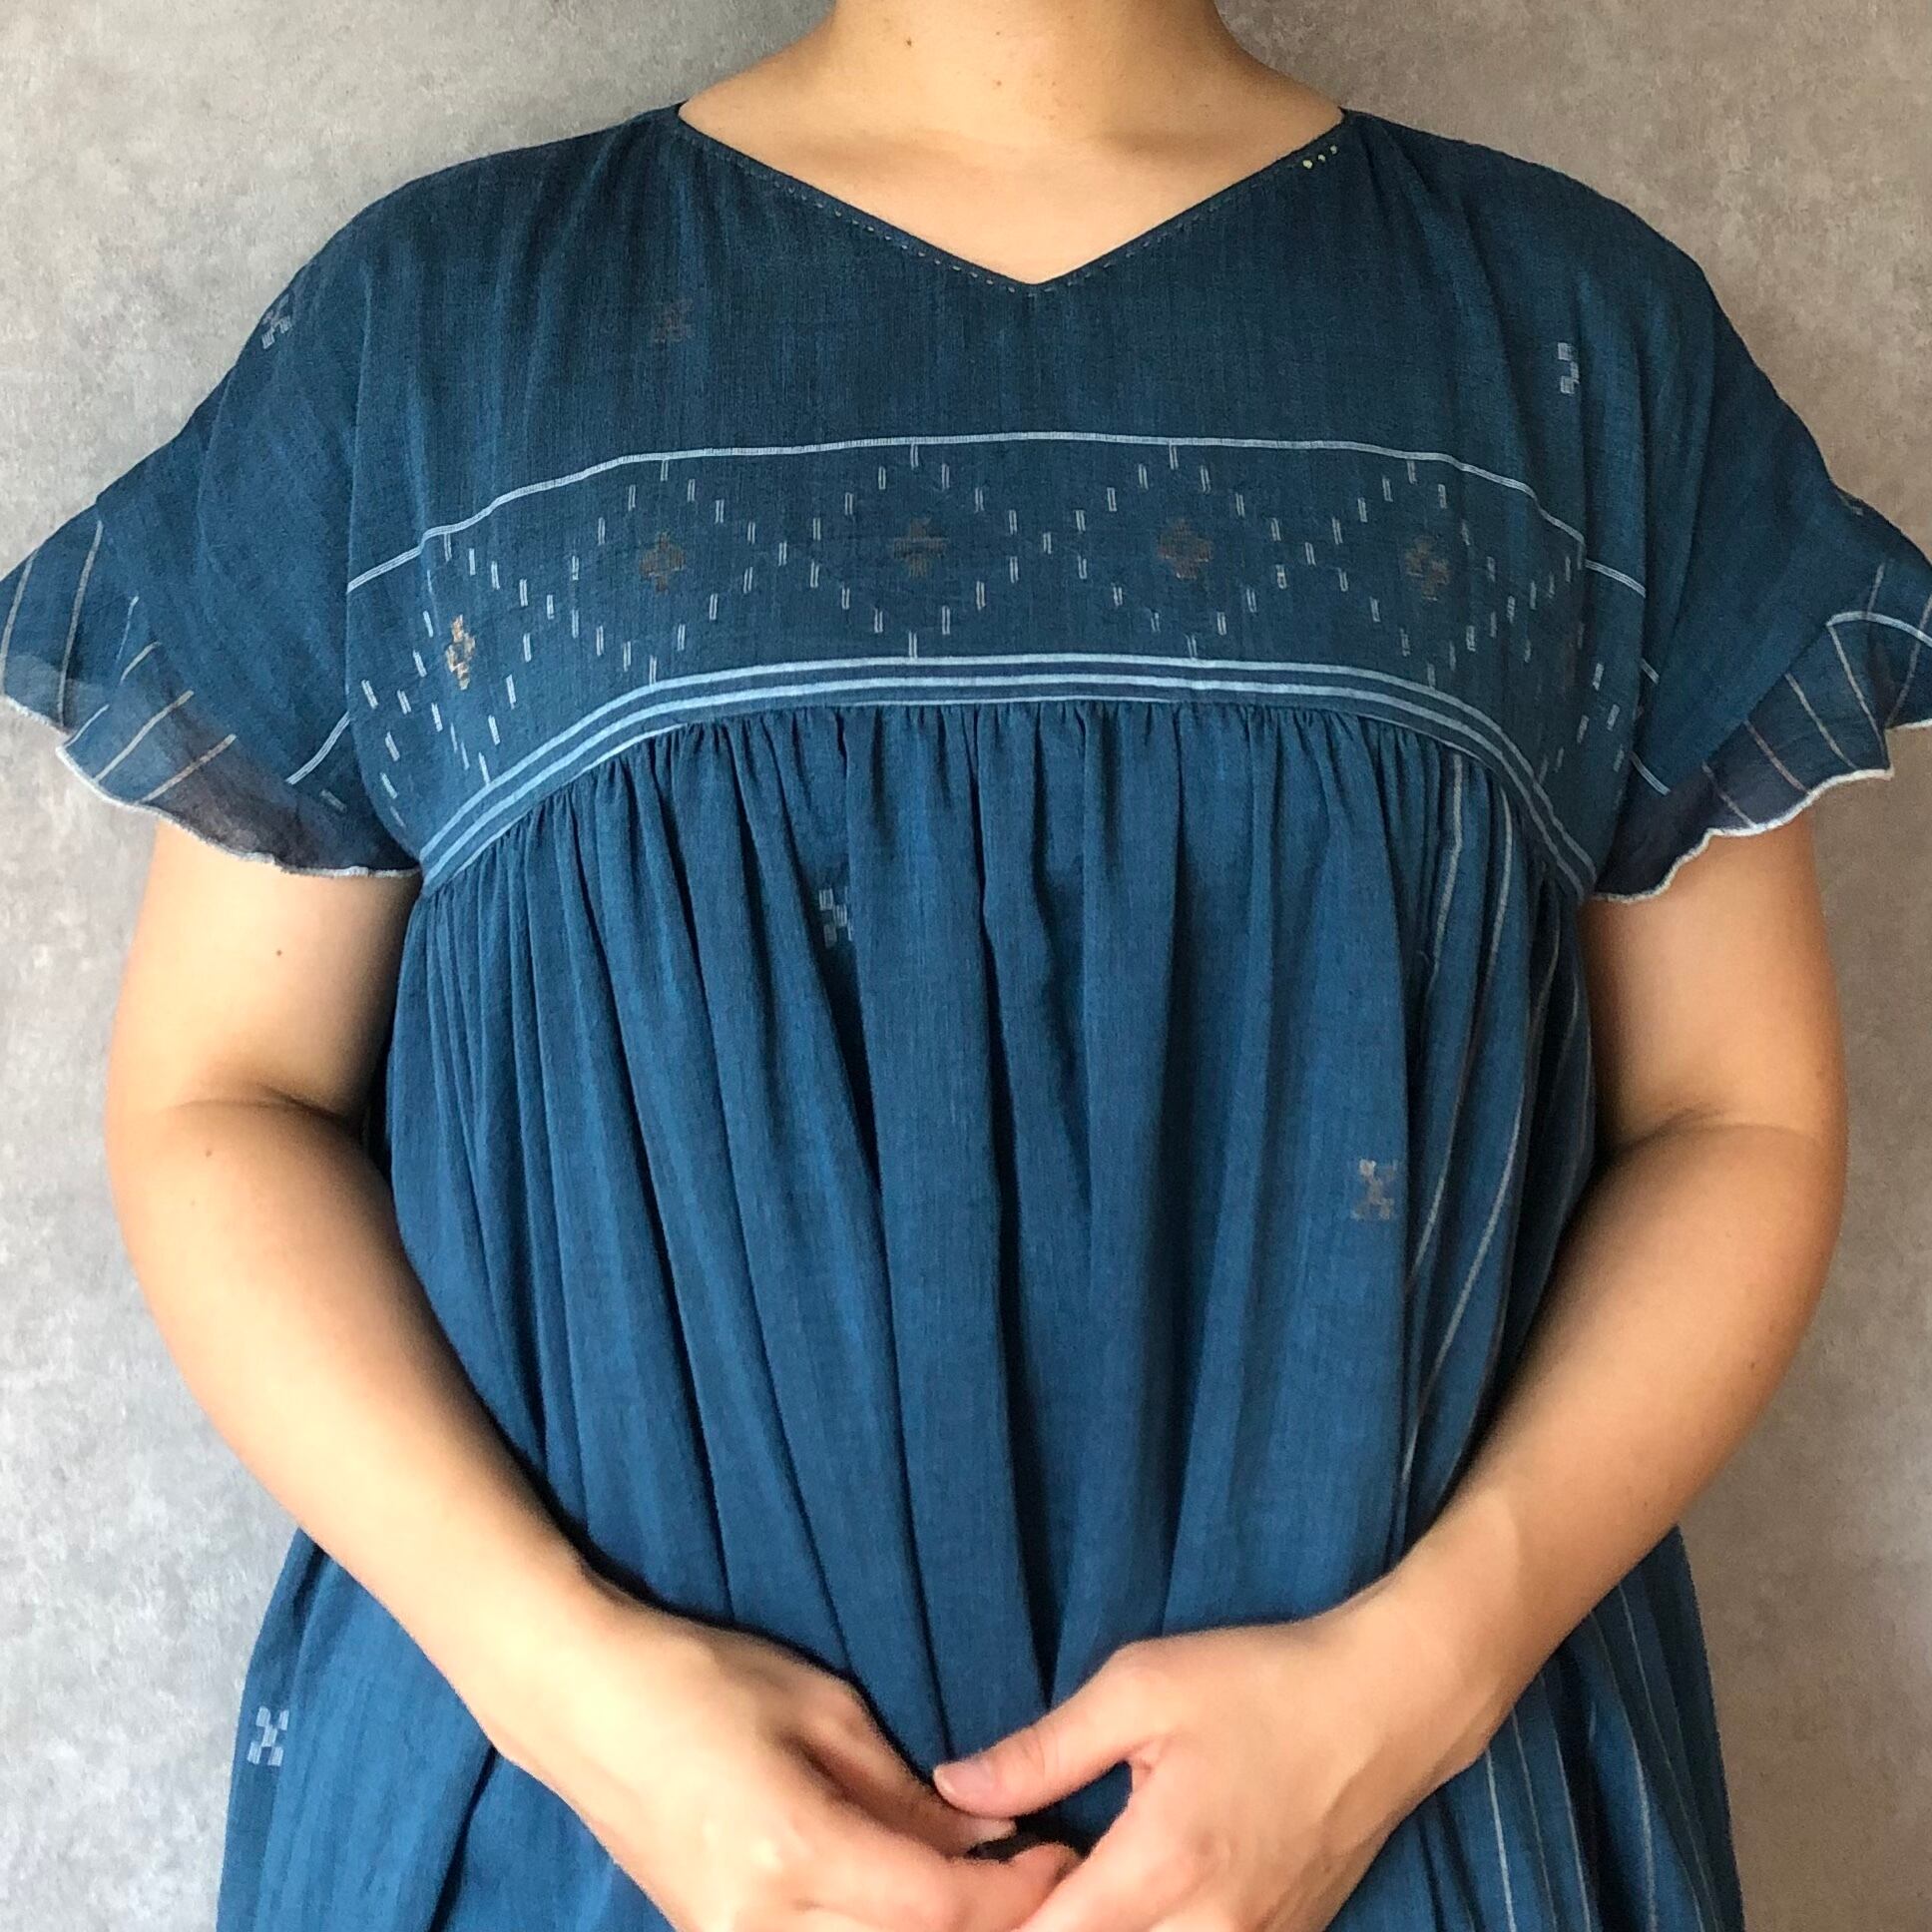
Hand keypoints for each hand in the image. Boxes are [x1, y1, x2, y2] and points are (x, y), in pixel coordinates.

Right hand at [473, 1570, 1082, 1931]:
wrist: (581, 1703)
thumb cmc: (701, 1678)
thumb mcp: (820, 1708)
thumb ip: (902, 1791)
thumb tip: (982, 1837)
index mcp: (792, 1849)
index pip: (936, 1906)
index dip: (1012, 1892)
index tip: (1059, 1855)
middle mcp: (759, 1921)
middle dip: (984, 1924)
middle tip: (1041, 1879)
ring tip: (984, 1890)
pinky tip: (914, 1902)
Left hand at [930, 1603, 1479, 1931]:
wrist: (1388, 1704)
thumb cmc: (1262, 1683)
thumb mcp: (1139, 1687)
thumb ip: (1042, 1751)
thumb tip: (955, 1788)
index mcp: (1160, 1869)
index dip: (994, 1918)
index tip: (970, 1880)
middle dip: (1042, 1926)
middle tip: (1022, 1874)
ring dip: (1100, 1929)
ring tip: (1076, 1879)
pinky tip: (1136, 1885)